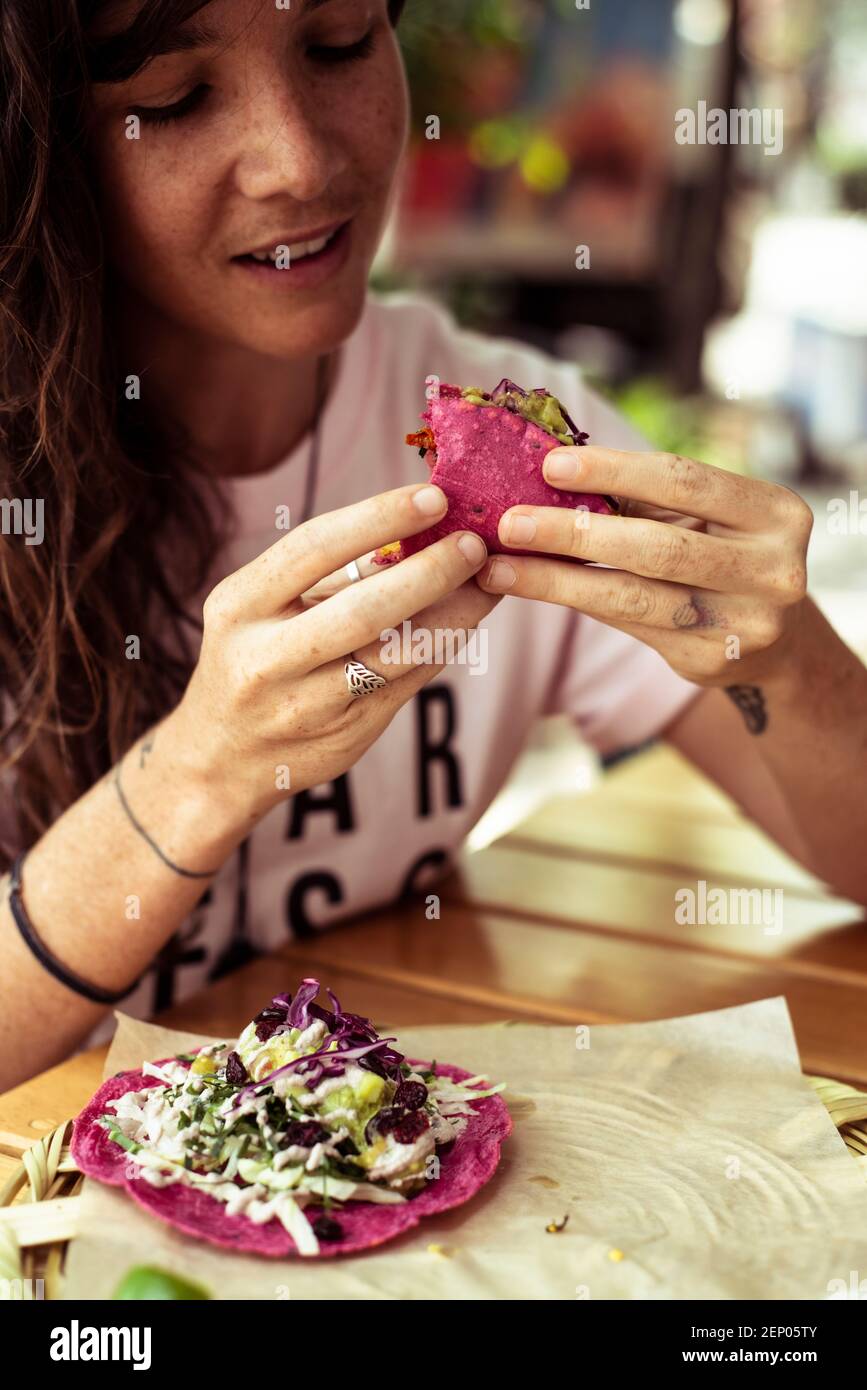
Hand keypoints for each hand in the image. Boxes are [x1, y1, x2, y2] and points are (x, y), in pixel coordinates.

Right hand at [170, 485, 494, 822]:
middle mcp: (267, 658)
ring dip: (453, 613)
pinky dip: (443, 645)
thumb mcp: (263, 607)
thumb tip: (413, 523)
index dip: (378, 518)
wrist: (220, 758)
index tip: (433, 496)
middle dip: (429, 572)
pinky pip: (408, 681)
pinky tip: (467, 619)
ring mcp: (307, 704)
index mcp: (240, 606)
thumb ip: (329, 573)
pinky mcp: (346, 734)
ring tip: (489, 580)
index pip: (314, 549)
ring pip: (396, 653)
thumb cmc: (251, 658)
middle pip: (363, 610)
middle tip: (474, 543)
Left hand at [477, 445, 813, 687]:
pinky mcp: (710, 661)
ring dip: (557, 579)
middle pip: (657, 546)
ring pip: (634, 596)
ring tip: (500, 566)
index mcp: (777, 513)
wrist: (776, 640)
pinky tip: (530, 587)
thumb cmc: (721, 552)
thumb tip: (552, 467)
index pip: (686, 480)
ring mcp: (746, 623)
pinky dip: (573, 602)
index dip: (615, 470)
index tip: (551, 464)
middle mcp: (773, 570)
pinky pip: (626, 626)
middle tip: (510, 523)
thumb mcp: (703, 515)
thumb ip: (646, 495)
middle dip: (575, 532)